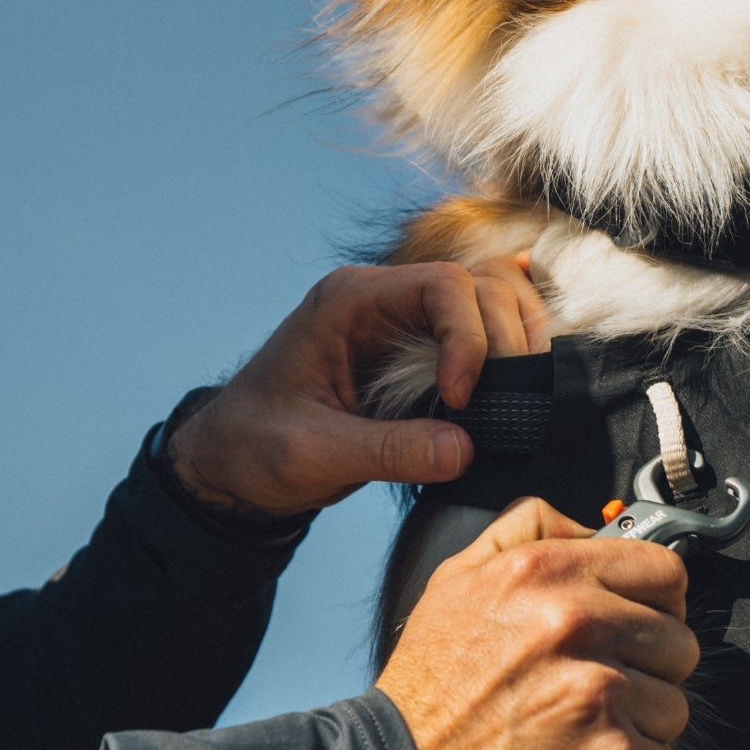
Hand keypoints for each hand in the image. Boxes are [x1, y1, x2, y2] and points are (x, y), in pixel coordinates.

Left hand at [166, 254, 550, 517]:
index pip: (442, 285)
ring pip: (491, 304)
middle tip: (506, 403)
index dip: (467, 337)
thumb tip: (464, 449)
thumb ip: (388, 451)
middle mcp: (384, 302)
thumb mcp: (314, 453)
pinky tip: (516, 396)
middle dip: (503, 340)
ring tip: (517, 399)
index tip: (459, 399)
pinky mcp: (420, 361)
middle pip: (480, 285)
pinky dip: (508, 361)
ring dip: (516, 344)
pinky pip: (482, 338)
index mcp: (350, 301)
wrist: (232, 464)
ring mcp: (405, 328)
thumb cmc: (256, 446)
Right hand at [375, 497, 695, 749]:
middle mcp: (577, 626)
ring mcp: (602, 696)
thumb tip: (592, 526)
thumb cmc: (429, 691)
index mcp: (544, 574)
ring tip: (574, 729)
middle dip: (644, 665)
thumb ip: (526, 531)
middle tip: (590, 684)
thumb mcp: (455, 581)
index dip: (653, 600)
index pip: (663, 571)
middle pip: (678, 640)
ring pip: (673, 704)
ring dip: (636, 722)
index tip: (635, 620)